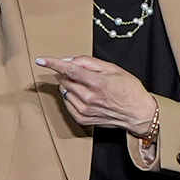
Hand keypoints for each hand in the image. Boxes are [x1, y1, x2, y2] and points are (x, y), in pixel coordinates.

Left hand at [35, 56, 157, 135]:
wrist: (138, 114)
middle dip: (66, 73)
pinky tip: (82, 95)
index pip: (70, 70)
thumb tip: (70, 61)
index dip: (53, 63)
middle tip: (79, 72)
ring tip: (85, 85)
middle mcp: (89, 98)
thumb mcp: (113, 69)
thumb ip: (89, 63)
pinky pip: (68, 104)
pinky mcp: (84, 119)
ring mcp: (86, 110)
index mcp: (97, 83)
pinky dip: (71, 96)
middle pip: (65, 80)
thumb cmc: (129, 89)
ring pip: (65, 92)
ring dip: (69, 85)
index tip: (41, 60)